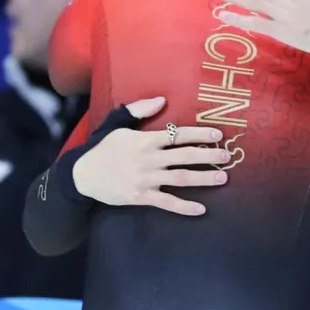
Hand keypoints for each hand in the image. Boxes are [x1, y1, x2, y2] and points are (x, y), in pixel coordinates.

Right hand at [72, 97, 230, 216]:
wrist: (82, 174)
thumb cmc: (102, 148)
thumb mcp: (117, 123)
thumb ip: (139, 110)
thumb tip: (161, 100)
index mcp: (145, 140)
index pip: (178, 134)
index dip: (199, 134)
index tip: (217, 135)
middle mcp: (149, 158)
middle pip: (185, 156)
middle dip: (208, 156)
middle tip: (227, 157)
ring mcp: (146, 179)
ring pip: (180, 178)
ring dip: (203, 178)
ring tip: (222, 178)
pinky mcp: (141, 197)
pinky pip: (167, 203)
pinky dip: (184, 207)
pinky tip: (201, 209)